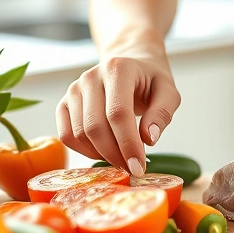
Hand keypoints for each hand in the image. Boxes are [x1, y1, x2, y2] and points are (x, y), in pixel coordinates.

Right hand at [56, 53, 180, 175]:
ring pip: (79, 134)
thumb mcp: (168, 92)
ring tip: (121, 157)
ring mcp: (74, 89)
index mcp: (118, 69)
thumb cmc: (150, 80)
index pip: (118, 113)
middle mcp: (91, 77)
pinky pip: (67, 135)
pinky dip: (84, 151)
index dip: (128, 144)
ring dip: (100, 154)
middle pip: (95, 127)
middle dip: (114, 154)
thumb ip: (162, 114)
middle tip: (131, 167)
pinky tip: (103, 152)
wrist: (130, 65)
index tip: (138, 166)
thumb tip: (148, 139)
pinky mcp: (65, 103)